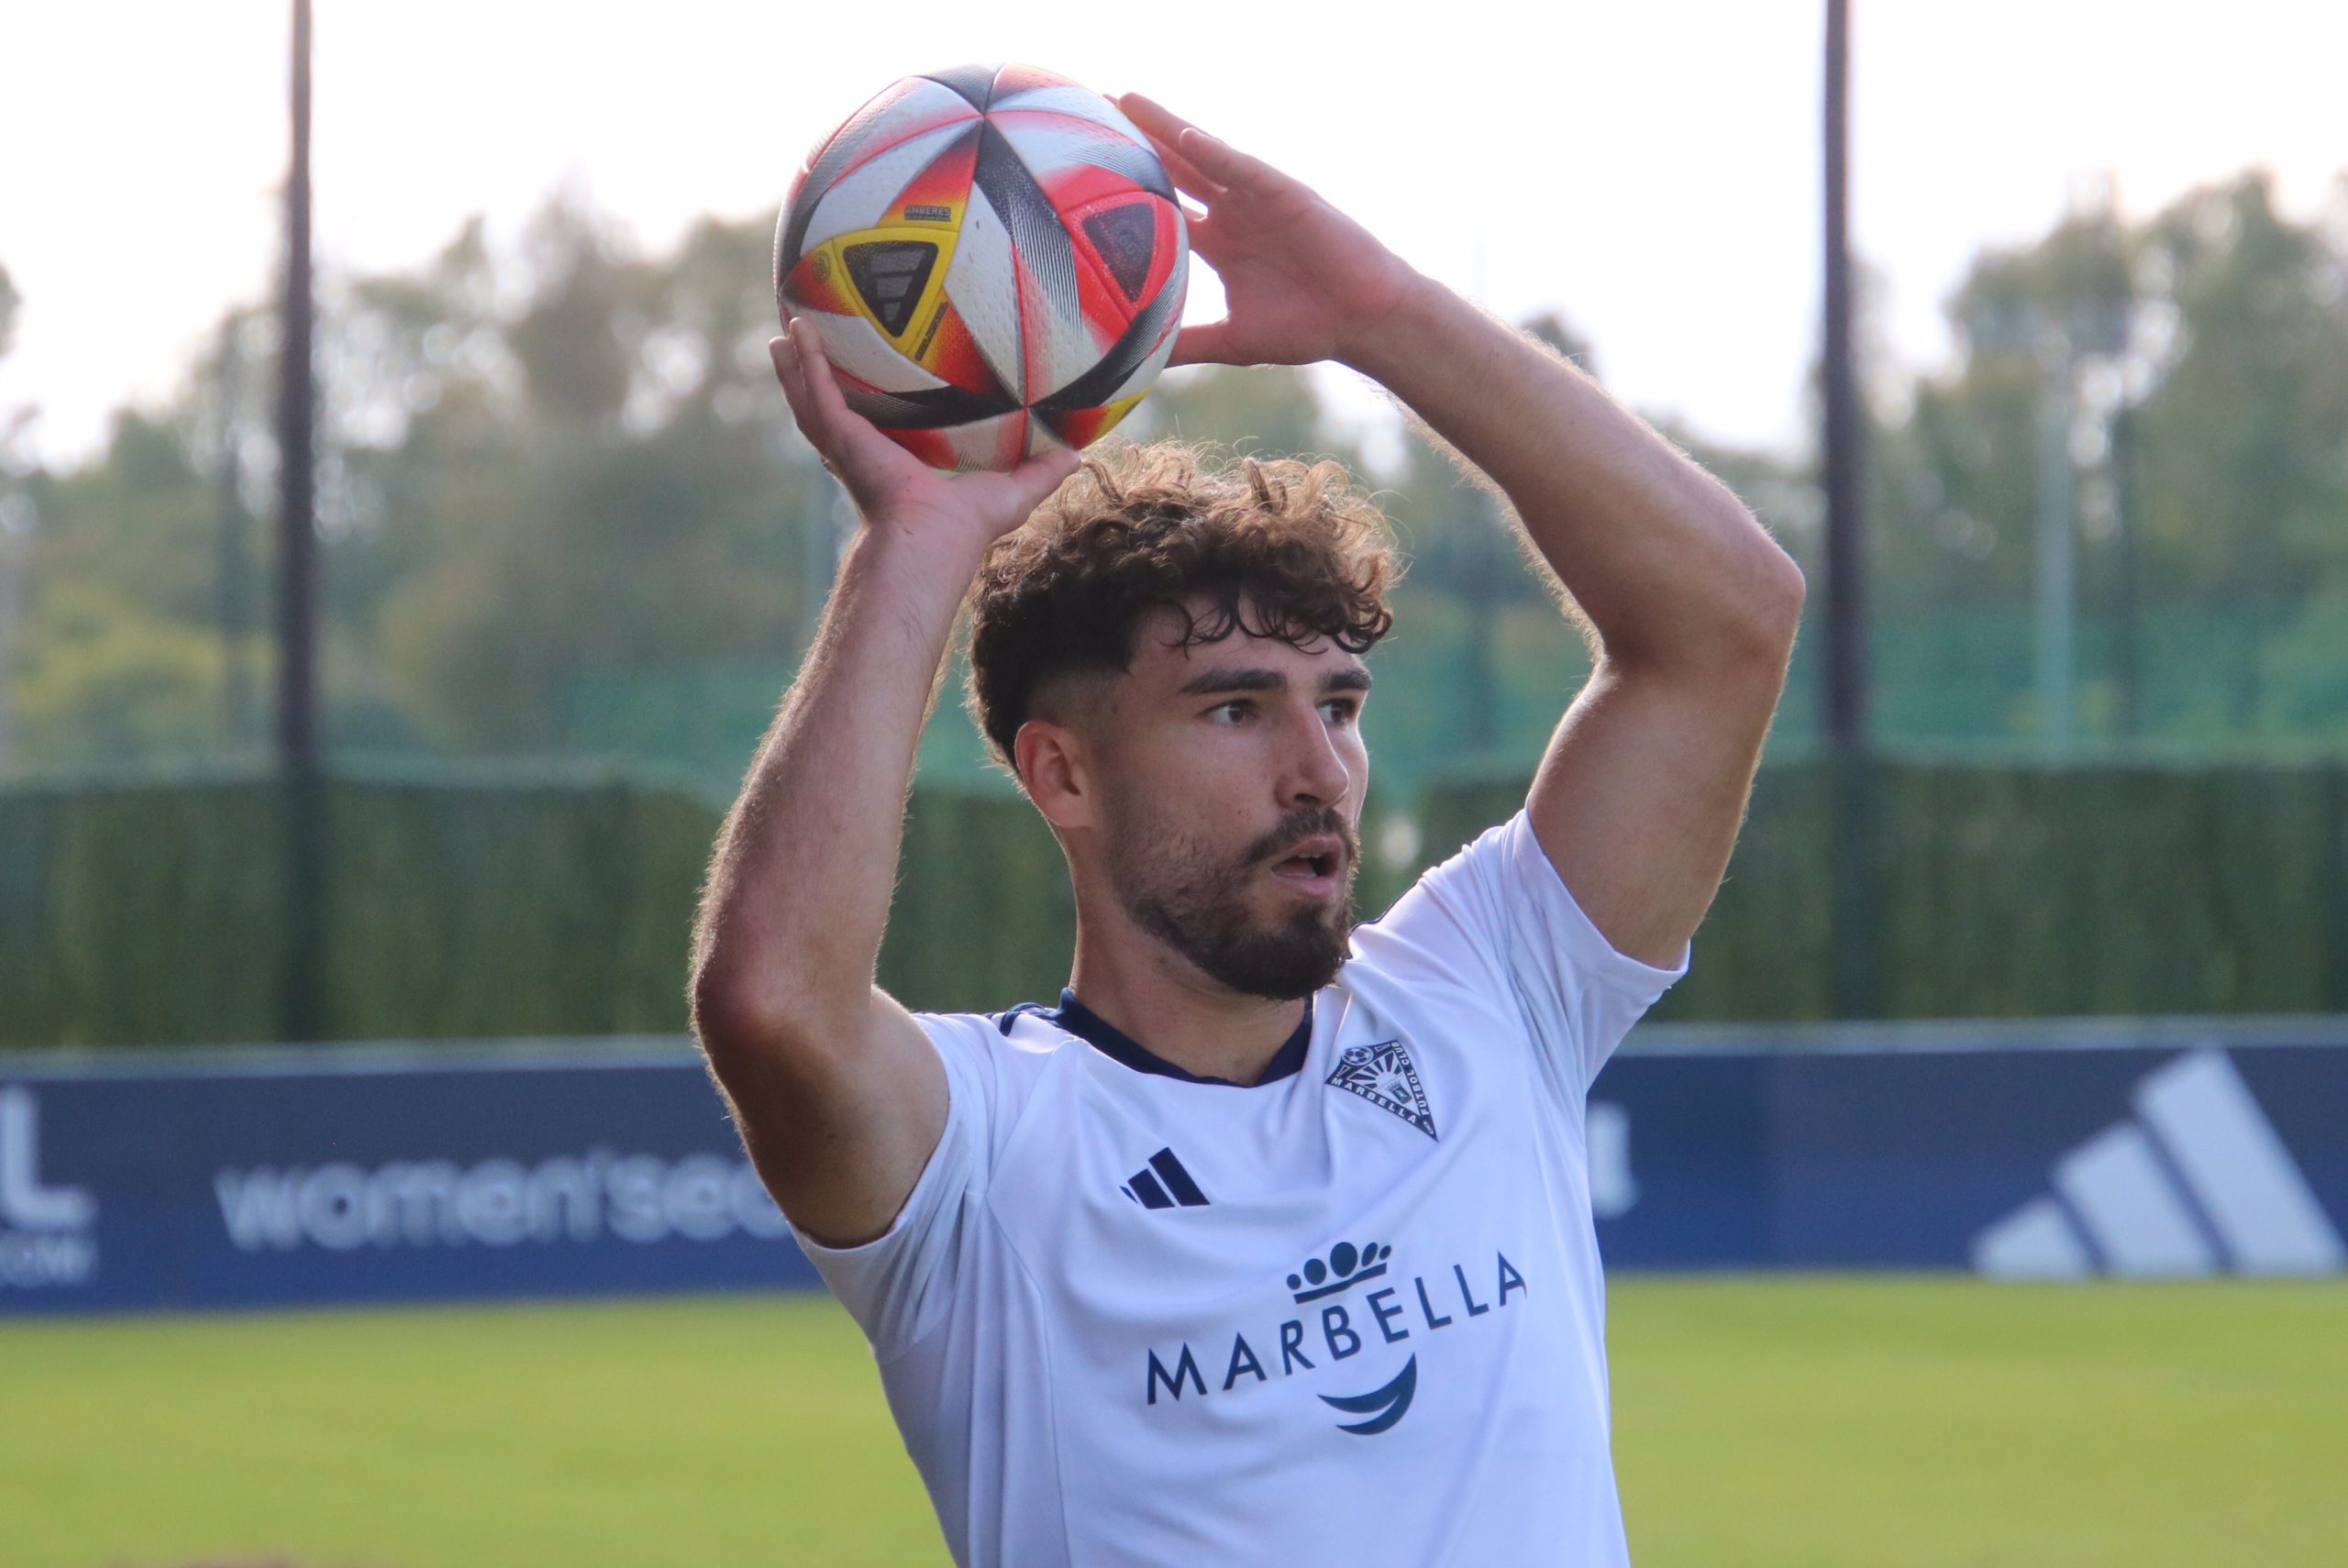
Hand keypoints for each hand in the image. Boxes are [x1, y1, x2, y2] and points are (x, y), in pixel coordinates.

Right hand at [770, 318, 1078, 545]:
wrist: (933, 540)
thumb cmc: (967, 528)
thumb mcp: (1014, 490)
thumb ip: (1042, 470)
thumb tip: (1079, 454)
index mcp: (895, 465)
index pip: (874, 431)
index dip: (864, 408)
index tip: (860, 383)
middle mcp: (863, 455)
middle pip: (830, 410)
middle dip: (814, 381)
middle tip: (803, 347)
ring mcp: (846, 446)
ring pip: (810, 398)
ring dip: (795, 366)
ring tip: (782, 333)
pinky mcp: (842, 436)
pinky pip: (817, 389)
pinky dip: (804, 361)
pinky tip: (796, 331)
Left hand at [1117, 93, 1420, 369]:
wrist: (1360, 322)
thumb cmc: (1304, 328)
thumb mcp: (1229, 340)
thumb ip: (1185, 343)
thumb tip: (1133, 365)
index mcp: (1219, 244)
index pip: (1163, 209)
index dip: (1126, 191)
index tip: (1082, 176)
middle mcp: (1232, 214)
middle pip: (1173, 170)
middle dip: (1135, 143)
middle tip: (1088, 115)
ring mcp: (1256, 199)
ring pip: (1201, 154)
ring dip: (1164, 126)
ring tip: (1124, 100)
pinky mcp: (1286, 194)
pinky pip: (1244, 169)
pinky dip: (1215, 152)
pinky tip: (1182, 134)